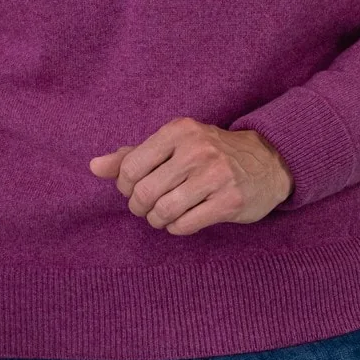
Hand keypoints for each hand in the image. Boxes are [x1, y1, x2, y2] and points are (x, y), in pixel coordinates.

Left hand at [89, 116, 293, 233]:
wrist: (266, 160)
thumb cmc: (209, 153)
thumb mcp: (173, 144)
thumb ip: (132, 155)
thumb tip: (93, 166)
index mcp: (178, 131)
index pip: (130, 166)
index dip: (124, 186)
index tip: (133, 189)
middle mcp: (196, 150)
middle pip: (144, 192)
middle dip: (139, 207)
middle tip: (146, 207)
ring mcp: (215, 175)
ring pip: (164, 211)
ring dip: (157, 219)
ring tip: (163, 214)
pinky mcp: (229, 201)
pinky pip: (185, 225)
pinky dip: (176, 228)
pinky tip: (182, 219)